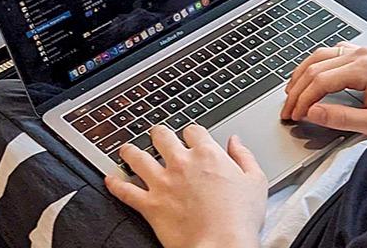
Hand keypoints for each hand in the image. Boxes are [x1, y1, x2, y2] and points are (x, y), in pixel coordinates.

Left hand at [105, 125, 267, 247]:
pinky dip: (115, 184)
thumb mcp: (255, 180)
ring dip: (130, 151)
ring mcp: (163, 183)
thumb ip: (244, 156)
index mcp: (208, 154)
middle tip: (157, 135)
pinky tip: (110, 179)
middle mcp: (181, 163)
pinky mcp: (150, 204)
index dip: (191, 132)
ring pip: (138, 158)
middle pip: (162, 137)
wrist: (221, 244)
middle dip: (159, 134)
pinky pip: (125, 191)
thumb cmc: (240, 217)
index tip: (191, 136)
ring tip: (127, 149)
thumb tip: (235, 141)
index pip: (193, 130)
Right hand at [281, 43, 366, 136]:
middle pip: (315, 66)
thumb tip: (312, 113)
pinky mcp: (366, 54)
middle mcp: (361, 54)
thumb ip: (342, 119)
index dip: (302, 100)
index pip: (319, 81)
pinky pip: (332, 53)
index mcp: (364, 69)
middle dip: (297, 89)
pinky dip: (316, 66)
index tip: (293, 117)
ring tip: (292, 95)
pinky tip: (311, 79)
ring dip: (302, 74)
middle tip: (288, 110)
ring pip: (320, 55)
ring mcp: (363, 51)